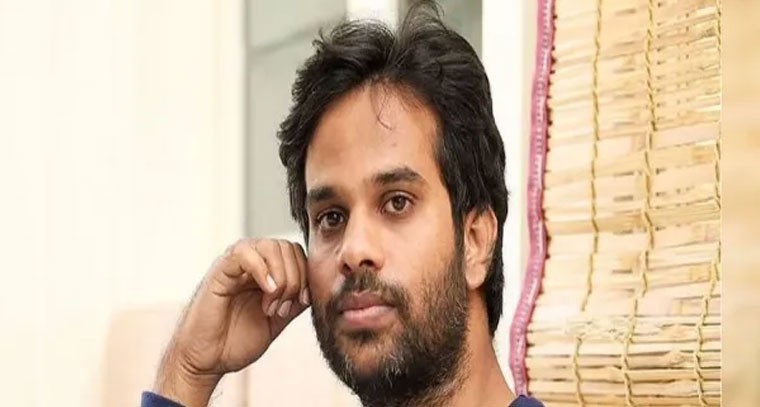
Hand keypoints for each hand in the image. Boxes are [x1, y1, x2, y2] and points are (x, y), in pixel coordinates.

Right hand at [154, 238, 309, 405]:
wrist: (207, 360)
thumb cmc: (235, 342)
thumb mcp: (277, 320)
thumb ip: (294, 301)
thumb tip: (315, 288)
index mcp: (266, 271)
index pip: (296, 253)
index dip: (306, 275)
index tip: (302, 302)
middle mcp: (251, 263)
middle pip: (287, 247)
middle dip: (295, 279)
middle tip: (283, 308)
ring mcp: (235, 264)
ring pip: (270, 246)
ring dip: (281, 277)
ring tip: (272, 305)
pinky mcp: (220, 270)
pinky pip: (245, 254)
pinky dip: (263, 270)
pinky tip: (266, 293)